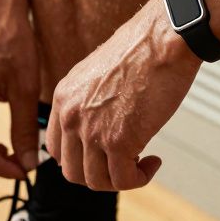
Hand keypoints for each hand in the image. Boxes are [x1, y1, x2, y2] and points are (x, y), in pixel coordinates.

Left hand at [47, 0, 201, 190]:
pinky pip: (123, 181)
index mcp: (64, 97)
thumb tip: (102, 124)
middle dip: (99, 174)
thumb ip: (90, 102)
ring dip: (121, 179)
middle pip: (72, 171)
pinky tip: (153, 162)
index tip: (102, 156)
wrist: (164, 39)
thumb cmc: (142, 50)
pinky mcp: (119, 141)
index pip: (55, 148)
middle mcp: (71, 115)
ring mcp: (92, 130)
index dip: (80, 159)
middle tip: (124, 163)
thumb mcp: (99, 74)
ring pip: (96, 181)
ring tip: (141, 163)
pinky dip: (140, 178)